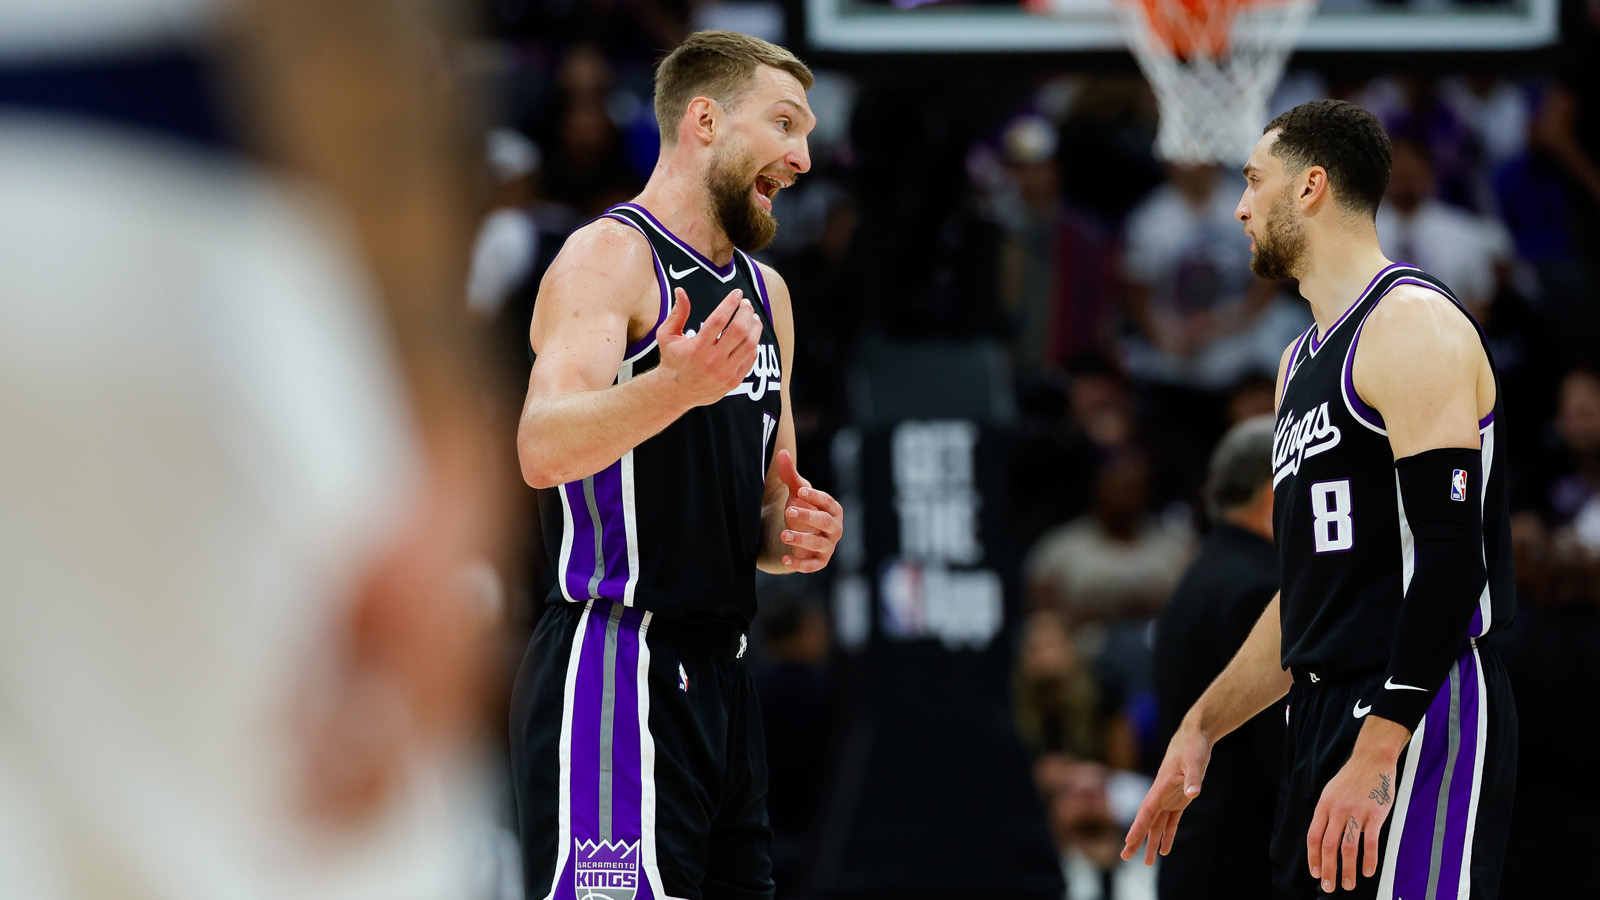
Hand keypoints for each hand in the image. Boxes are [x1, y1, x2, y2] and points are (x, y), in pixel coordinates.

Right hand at [656, 287, 762, 407]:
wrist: (675, 393)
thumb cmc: (672, 359)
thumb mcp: (667, 336)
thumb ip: (677, 313)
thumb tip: (680, 290)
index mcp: (697, 347)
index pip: (719, 319)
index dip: (730, 303)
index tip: (737, 293)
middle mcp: (712, 361)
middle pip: (739, 330)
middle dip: (746, 312)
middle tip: (746, 304)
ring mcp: (725, 373)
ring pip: (749, 345)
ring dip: (755, 327)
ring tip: (752, 317)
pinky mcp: (733, 381)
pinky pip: (750, 359)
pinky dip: (753, 344)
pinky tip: (750, 335)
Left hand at [774, 449, 842, 572]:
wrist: (799, 535)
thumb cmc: (802, 509)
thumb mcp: (796, 493)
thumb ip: (789, 474)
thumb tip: (782, 453)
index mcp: (833, 509)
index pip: (827, 501)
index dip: (814, 497)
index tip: (799, 491)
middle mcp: (835, 528)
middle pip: (825, 523)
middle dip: (808, 517)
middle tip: (788, 511)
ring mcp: (828, 546)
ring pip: (819, 545)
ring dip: (802, 540)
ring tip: (784, 535)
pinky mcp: (819, 562)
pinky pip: (812, 565)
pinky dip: (800, 564)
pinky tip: (784, 559)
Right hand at [1121, 718, 1212, 864]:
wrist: (1194, 736)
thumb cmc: (1193, 746)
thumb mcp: (1195, 761)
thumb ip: (1193, 778)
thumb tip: (1193, 794)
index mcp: (1161, 786)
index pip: (1146, 810)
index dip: (1137, 826)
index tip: (1128, 841)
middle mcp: (1161, 794)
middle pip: (1146, 821)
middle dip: (1136, 839)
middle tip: (1124, 857)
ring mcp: (1169, 798)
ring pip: (1157, 824)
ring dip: (1151, 842)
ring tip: (1147, 863)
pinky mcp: (1179, 800)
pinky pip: (1170, 821)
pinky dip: (1167, 835)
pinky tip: (1165, 850)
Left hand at [1306, 745, 1398, 892]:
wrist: (1372, 758)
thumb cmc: (1352, 777)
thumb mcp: (1331, 792)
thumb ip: (1327, 814)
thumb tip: (1322, 837)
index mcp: (1324, 806)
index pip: (1313, 837)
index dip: (1313, 858)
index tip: (1316, 873)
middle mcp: (1337, 810)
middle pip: (1328, 846)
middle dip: (1328, 870)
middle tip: (1329, 887)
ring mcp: (1356, 812)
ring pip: (1348, 848)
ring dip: (1347, 870)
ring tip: (1348, 884)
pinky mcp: (1375, 814)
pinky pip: (1370, 842)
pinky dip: (1369, 860)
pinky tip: (1367, 872)